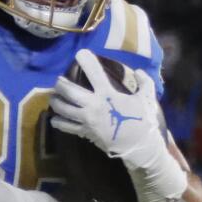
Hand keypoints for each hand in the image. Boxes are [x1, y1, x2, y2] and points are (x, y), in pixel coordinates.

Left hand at [50, 50, 185, 201]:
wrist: (139, 147)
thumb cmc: (143, 121)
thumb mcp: (148, 98)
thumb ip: (144, 82)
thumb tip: (139, 71)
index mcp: (108, 95)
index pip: (95, 73)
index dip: (86, 61)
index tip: (80, 53)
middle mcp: (93, 106)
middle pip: (69, 91)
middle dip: (60, 83)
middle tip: (58, 80)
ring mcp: (86, 120)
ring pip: (62, 108)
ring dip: (55, 101)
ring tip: (53, 97)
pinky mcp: (84, 133)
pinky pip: (65, 126)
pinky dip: (57, 121)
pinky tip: (54, 118)